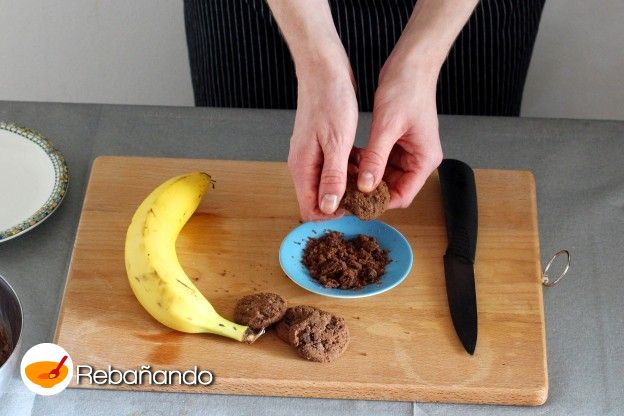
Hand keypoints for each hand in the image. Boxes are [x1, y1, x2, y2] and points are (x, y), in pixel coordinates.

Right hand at [288, 61, 358, 220]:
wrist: (323, 68)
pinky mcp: (320, 146)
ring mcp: (311, 155)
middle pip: (320, 199)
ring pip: (328, 184)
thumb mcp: (337, 142)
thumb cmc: (329, 99)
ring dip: (348, 184)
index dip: (333, 214)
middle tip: (367, 190)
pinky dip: (348, 168)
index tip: (356, 205)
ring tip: (368, 174)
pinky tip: (362, 159)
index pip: (311, 209)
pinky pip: (333, 168)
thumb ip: (332, 177)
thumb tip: (328, 207)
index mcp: (302, 167)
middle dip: (343, 200)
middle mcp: (303, 165)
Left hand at [356, 57, 442, 208]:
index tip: (357, 203)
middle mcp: (419, 159)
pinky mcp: (397, 143)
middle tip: (346, 190)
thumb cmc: (407, 88)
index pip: (403, 196)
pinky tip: (350, 159)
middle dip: (370, 191)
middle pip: (393, 188)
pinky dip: (366, 163)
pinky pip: (380, 162)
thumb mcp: (387, 126)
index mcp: (424, 160)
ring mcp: (408, 152)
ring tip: (346, 175)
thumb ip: (376, 158)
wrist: (412, 64)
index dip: (380, 203)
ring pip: (384, 176)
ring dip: (366, 177)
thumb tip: (365, 185)